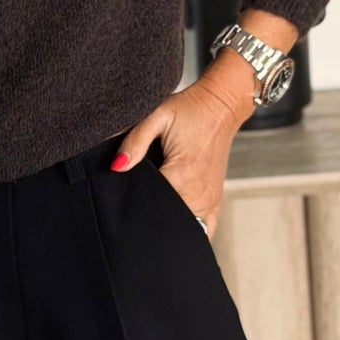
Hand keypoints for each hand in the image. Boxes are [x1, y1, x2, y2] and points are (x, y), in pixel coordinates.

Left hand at [111, 73, 256, 242]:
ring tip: (152, 219)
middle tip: (134, 213)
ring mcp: (209, 201)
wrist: (222, 107)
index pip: (150, 205)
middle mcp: (198, 193)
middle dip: (148, 221)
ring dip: (168, 227)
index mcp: (181, 175)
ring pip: (184, 230)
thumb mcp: (158, 116)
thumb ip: (135, 141)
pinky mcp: (215, 202)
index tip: (122, 206)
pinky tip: (176, 227)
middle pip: (166, 221)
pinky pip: (204, 230)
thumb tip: (117, 167)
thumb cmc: (190, 110)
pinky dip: (190, 232)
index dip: (132, 207)